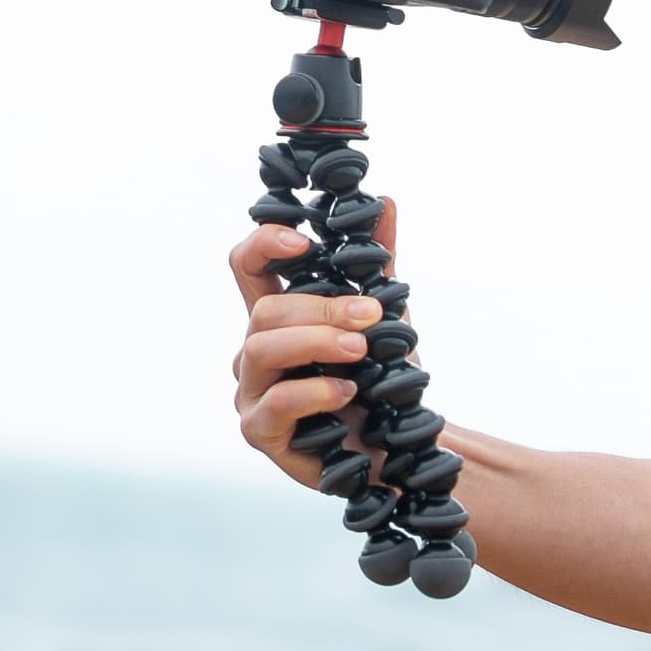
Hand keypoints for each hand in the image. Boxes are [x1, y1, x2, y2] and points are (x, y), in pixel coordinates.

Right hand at [227, 201, 396, 484]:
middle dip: (321, 308)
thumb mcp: (388, 320)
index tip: (303, 240)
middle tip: (371, 316)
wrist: (403, 447)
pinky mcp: (261, 432)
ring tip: (361, 349)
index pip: (246, 267)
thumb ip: (379, 266)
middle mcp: (255, 352)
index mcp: (279, 318)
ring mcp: (252, 393)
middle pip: (264, 311)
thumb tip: (385, 203)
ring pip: (261, 350)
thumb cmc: (384, 383)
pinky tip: (348, 390)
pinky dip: (315, 391)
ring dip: (316, 343)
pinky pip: (276, 403)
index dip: (263, 245)